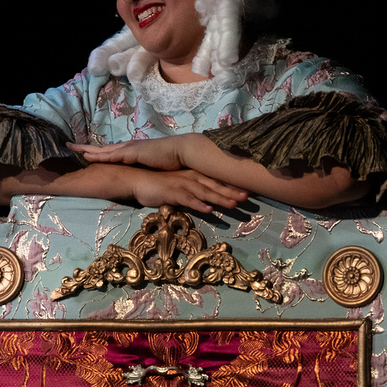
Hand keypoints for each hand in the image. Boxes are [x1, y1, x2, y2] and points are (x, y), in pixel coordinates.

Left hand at [68, 137, 184, 170]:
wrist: (180, 152)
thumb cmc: (170, 160)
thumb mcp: (153, 166)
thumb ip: (144, 169)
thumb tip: (140, 177)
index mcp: (132, 150)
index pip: (111, 151)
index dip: (97, 152)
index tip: (85, 152)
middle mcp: (127, 147)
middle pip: (102, 148)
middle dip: (85, 147)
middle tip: (70, 146)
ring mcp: (128, 149)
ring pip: (102, 149)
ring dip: (86, 149)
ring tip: (71, 148)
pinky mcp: (131, 153)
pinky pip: (110, 155)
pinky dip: (98, 155)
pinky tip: (87, 156)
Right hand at [129, 168, 247, 213]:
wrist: (139, 181)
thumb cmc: (160, 185)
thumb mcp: (180, 187)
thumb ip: (194, 192)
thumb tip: (208, 200)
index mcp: (194, 176)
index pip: (216, 181)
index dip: (231, 186)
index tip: (247, 190)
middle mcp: (191, 179)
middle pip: (214, 186)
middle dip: (231, 192)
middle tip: (247, 197)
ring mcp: (182, 185)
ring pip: (204, 193)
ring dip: (219, 198)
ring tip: (233, 204)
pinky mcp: (173, 193)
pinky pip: (188, 199)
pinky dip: (198, 204)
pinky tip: (209, 210)